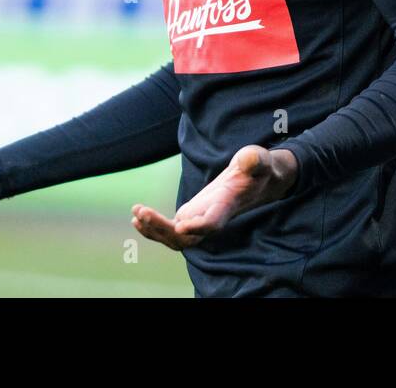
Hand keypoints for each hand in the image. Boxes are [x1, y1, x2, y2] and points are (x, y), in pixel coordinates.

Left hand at [132, 145, 296, 250]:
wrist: (253, 182)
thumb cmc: (257, 169)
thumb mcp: (259, 161)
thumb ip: (255, 160)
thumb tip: (249, 157)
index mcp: (226, 207)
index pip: (212, 223)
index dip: (197, 227)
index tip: (180, 225)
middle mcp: (211, 220)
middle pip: (186, 237)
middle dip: (163, 228)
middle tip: (142, 212)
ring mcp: (199, 221)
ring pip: (175, 238)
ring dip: (154, 230)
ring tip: (136, 213)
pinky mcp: (191, 217)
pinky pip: (170, 231)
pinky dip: (153, 227)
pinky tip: (137, 217)